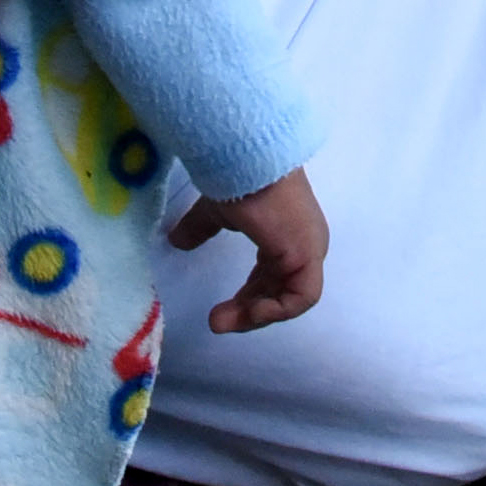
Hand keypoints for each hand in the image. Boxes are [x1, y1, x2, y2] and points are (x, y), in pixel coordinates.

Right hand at [167, 166, 326, 330]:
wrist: (245, 163)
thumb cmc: (236, 180)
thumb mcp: (215, 211)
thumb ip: (200, 228)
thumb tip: (176, 240)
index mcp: (287, 236)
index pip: (272, 279)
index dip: (248, 299)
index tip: (218, 310)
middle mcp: (304, 245)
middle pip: (280, 293)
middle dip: (247, 313)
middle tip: (215, 322)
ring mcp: (309, 250)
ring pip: (290, 300)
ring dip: (257, 316)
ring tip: (224, 321)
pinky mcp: (307, 254)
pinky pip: (300, 297)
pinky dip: (275, 310)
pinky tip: (249, 312)